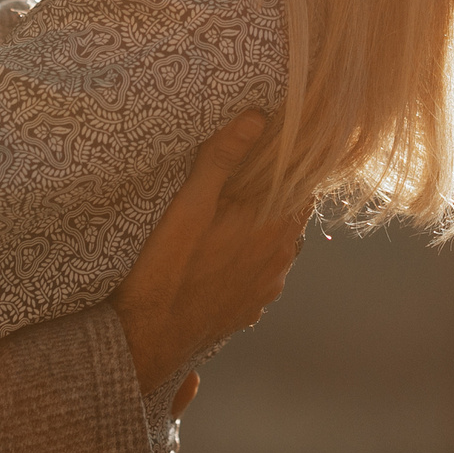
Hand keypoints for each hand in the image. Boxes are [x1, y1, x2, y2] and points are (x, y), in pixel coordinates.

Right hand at [110, 113, 311, 394]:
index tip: (272, 148)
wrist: (148, 338)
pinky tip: (220, 249)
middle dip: (275, 192)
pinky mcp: (248, 308)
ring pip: (277, 244)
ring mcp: (266, 289)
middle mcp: (280, 261)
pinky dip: (249, 255)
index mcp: (275, 229)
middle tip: (246, 173)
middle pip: (292, 214)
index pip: (305, 185)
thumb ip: (224, 156)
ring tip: (231, 209)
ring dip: (262, 226)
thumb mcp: (190, 202)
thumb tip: (258, 114)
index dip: (291, 165)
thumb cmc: (167, 266)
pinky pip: (260, 271)